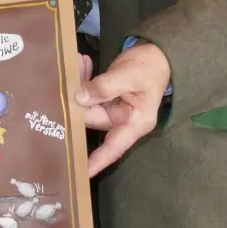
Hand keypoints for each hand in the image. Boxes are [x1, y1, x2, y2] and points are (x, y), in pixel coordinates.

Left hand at [76, 42, 170, 175]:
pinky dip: (84, 79)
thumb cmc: (150, 68)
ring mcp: (113, 110)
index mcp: (135, 122)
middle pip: (92, 117)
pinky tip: (84, 62)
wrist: (157, 55)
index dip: (96, 161)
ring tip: (80, 61)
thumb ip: (105, 87)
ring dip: (80, 83)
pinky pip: (89, 93)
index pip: (113, 147)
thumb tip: (79, 98)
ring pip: (87, 102)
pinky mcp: (106, 99)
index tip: (80, 173)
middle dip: (77, 97)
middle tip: (69, 74)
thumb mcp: (130, 76)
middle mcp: (122, 120)